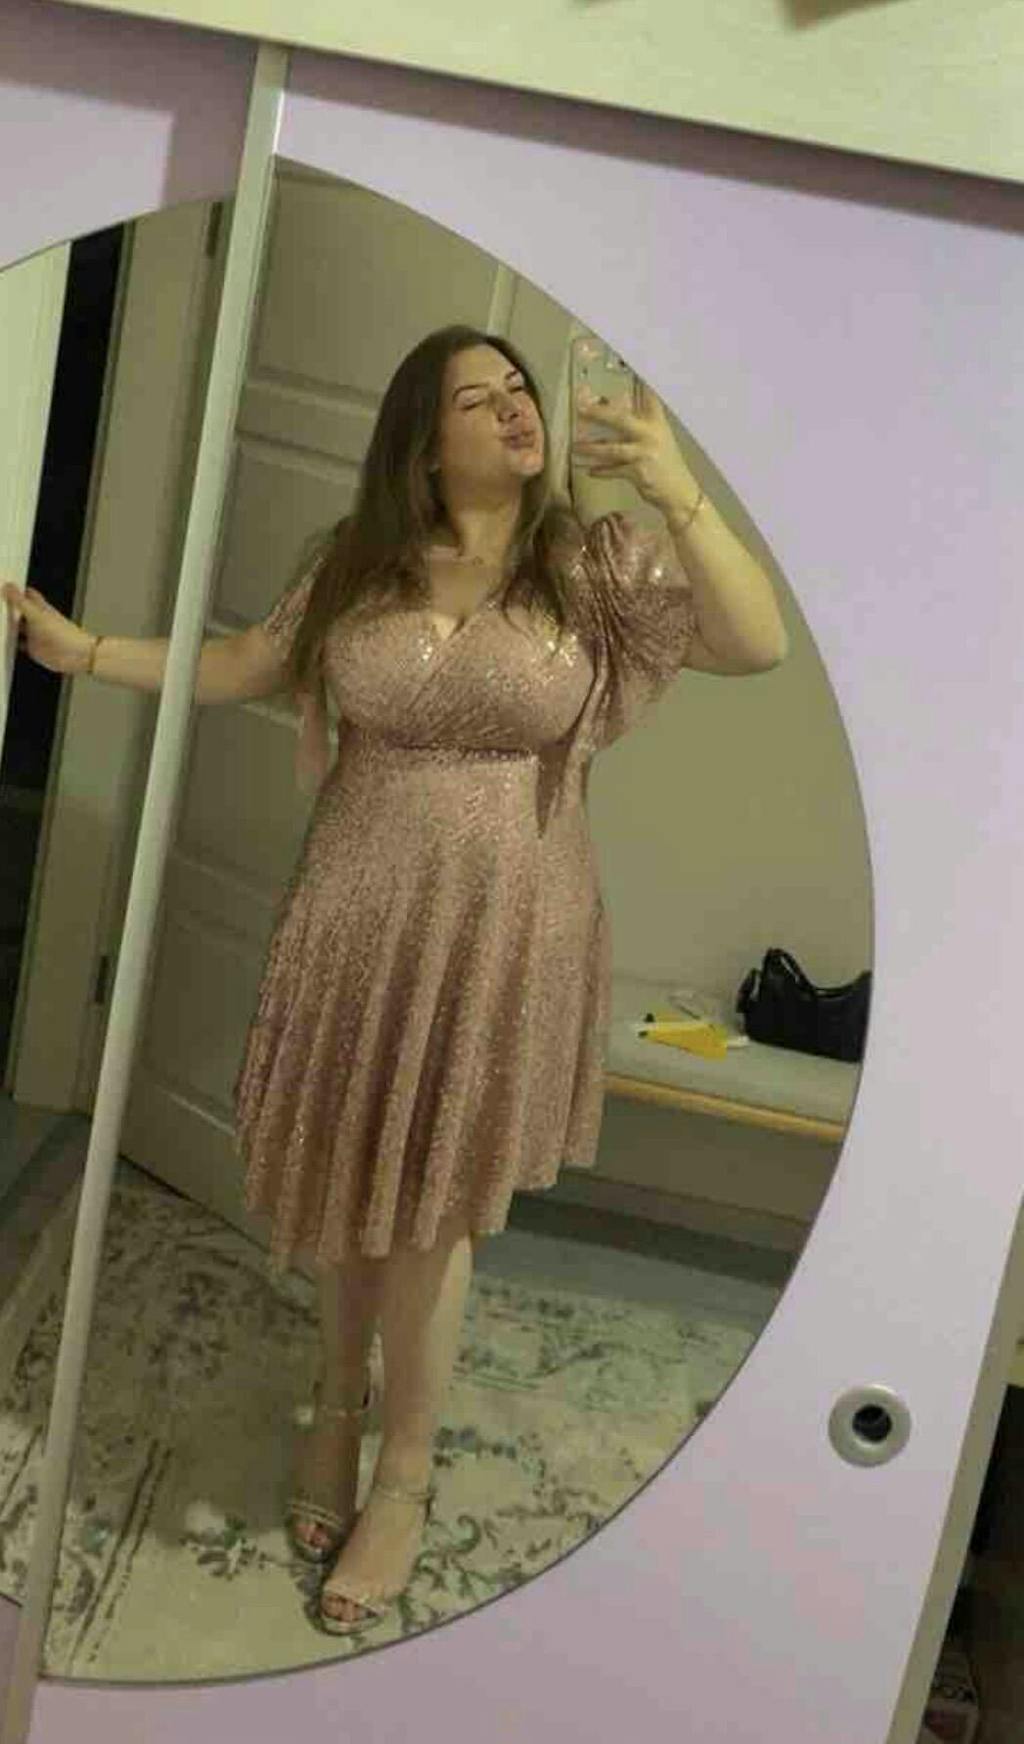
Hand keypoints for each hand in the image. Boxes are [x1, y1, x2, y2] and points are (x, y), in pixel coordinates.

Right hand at [2, 581, 94, 675]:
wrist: (77, 655)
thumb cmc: (64, 633)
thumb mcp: (37, 615)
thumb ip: (21, 602)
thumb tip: (8, 586)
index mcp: (39, 608)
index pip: (27, 594)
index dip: (16, 590)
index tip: (4, 585)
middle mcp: (36, 620)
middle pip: (20, 611)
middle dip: (9, 608)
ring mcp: (34, 635)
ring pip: (18, 628)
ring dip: (8, 626)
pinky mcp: (34, 649)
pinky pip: (19, 645)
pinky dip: (12, 644)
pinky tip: (4, 642)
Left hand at [571, 377, 701, 514]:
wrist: (680, 492)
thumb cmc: (665, 462)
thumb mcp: (656, 437)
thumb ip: (635, 422)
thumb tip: (607, 404)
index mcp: (657, 421)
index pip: (648, 393)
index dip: (638, 377)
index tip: (626, 358)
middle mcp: (652, 433)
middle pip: (621, 419)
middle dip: (598, 413)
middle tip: (579, 408)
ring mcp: (645, 453)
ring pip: (612, 449)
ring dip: (592, 448)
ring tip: (575, 447)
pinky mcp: (639, 473)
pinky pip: (614, 470)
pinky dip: (602, 471)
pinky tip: (590, 471)